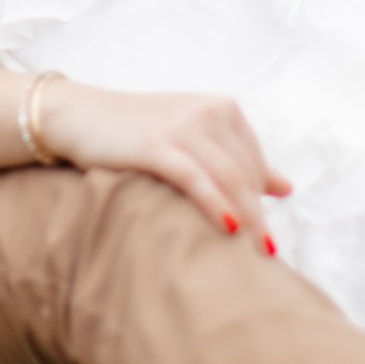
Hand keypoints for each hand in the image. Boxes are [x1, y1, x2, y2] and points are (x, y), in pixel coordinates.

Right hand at [35, 79, 293, 243]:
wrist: (78, 115)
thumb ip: (238, 159)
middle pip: (246, 173)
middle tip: (264, 255)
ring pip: (229, 178)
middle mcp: (208, 112)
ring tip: (259, 253)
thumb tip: (286, 187)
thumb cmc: (136, 132)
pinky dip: (216, 203)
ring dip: (249, 217)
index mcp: (222, 108)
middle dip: (258, 215)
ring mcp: (182, 126)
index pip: (255, 162)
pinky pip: (196, 178)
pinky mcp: (157, 144)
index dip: (260, 200)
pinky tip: (229, 228)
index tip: (259, 234)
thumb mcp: (193, 138)